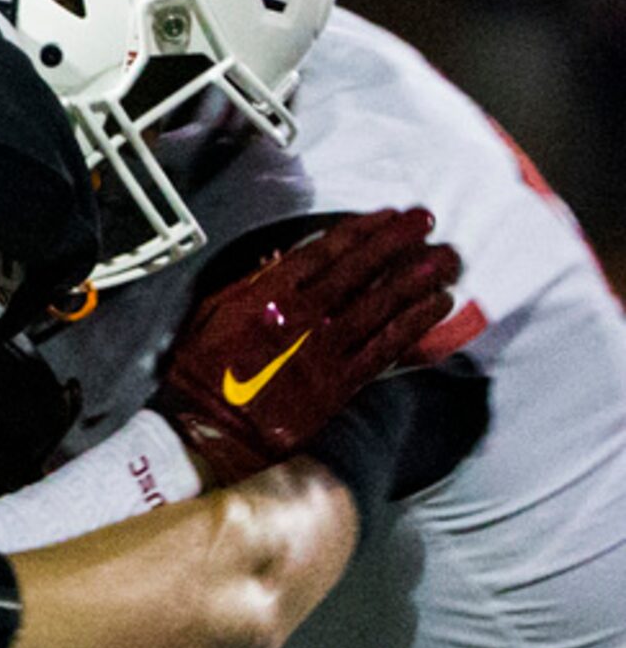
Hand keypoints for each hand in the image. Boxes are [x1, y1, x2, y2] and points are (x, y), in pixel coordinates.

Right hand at [153, 208, 459, 486]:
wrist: (209, 432)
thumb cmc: (201, 372)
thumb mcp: (212, 315)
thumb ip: (249, 285)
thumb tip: (284, 258)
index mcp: (267, 295)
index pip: (324, 251)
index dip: (362, 231)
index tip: (388, 215)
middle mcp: (302, 316)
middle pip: (360, 270)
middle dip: (397, 242)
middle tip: (427, 221)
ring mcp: (325, 350)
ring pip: (382, 305)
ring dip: (418, 278)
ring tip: (446, 258)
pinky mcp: (341, 383)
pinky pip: (387, 347)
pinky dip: (415, 323)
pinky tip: (438, 304)